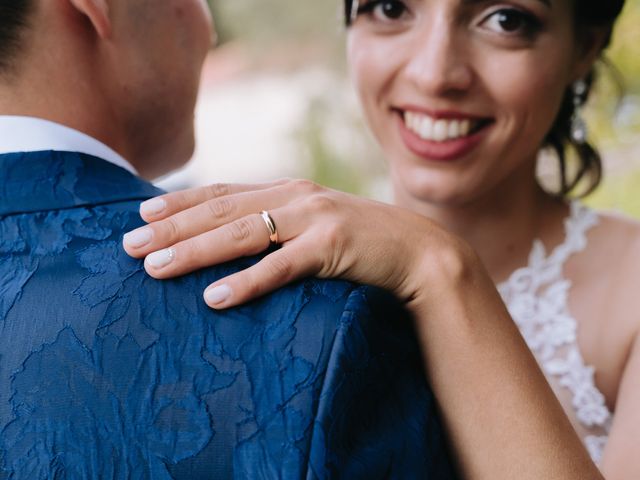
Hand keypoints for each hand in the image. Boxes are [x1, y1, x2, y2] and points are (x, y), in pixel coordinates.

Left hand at [123, 179, 458, 308]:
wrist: (418, 250)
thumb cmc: (362, 242)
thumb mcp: (315, 224)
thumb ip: (280, 225)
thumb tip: (236, 242)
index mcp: (288, 190)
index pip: (223, 191)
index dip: (181, 201)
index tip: (141, 212)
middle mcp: (295, 196)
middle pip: (221, 210)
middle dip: (172, 227)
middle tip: (128, 245)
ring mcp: (314, 218)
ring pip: (241, 233)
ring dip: (194, 251)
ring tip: (154, 268)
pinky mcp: (333, 245)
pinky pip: (281, 267)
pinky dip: (246, 281)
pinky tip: (215, 297)